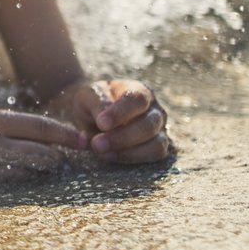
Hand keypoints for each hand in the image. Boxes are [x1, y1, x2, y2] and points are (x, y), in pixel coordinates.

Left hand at [52, 79, 174, 164]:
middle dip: (121, 138)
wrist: (92, 114)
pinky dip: (132, 158)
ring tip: (102, 151)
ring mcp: (159, 130)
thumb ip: (98, 104)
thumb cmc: (93, 102)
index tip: (102, 123)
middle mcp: (155, 110)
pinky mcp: (157, 147)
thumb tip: (106, 124)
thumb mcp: (89, 96)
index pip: (138, 100)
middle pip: (148, 125)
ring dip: (128, 151)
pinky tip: (110, 156)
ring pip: (156, 144)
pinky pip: (154, 155)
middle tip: (97, 144)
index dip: (121, 113)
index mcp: (140, 91)